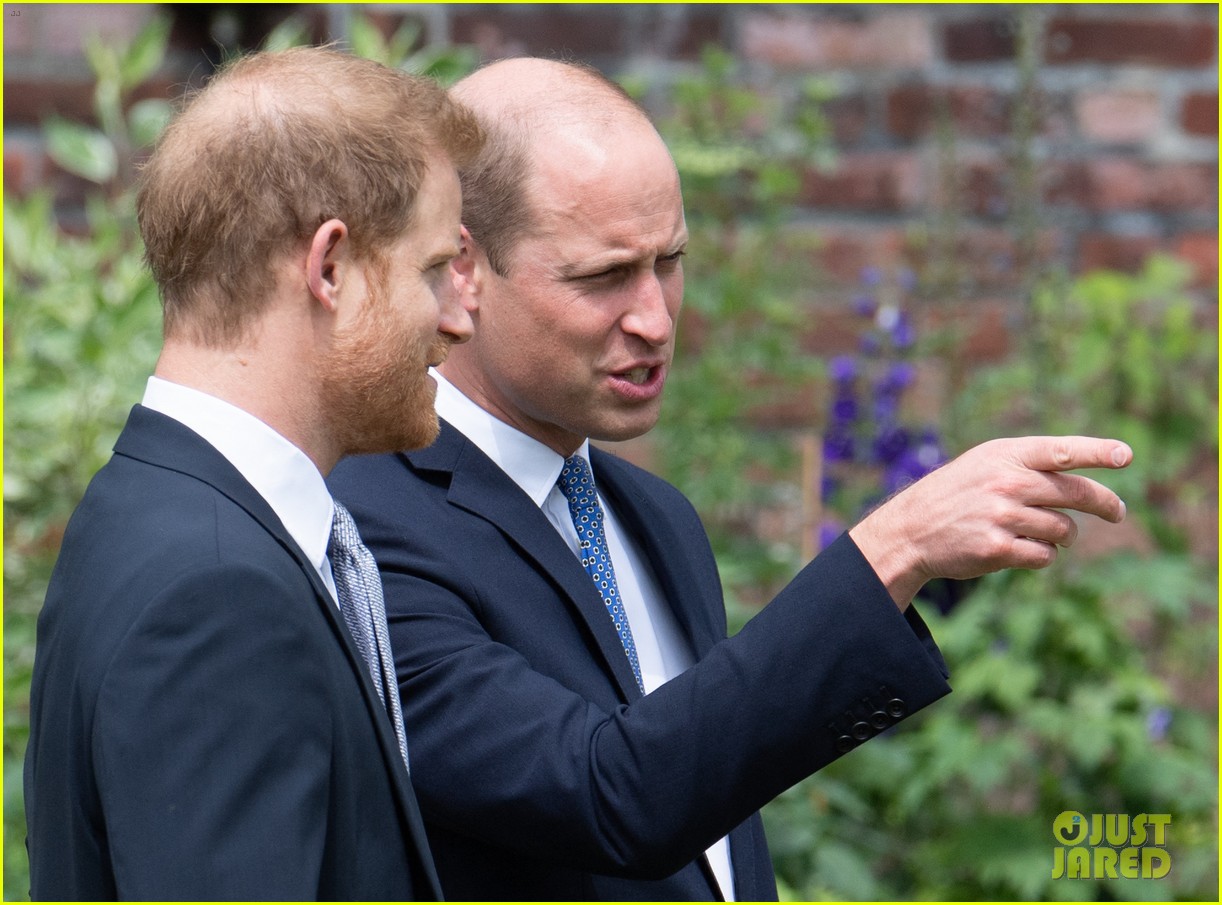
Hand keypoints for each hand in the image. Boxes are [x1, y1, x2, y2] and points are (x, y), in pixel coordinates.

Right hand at [849, 436, 1131, 608]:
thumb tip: (1086, 485)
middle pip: (1075, 494)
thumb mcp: (986, 464)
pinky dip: (1043, 555)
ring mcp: (1002, 516)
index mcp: (1005, 455)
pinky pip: (1045, 556)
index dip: (1096, 451)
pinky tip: (1022, 550)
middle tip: (1118, 512)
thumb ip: (1030, 465)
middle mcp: (1005, 482)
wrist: (912, 528)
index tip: (1125, 455)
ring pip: (1064, 529)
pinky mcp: (998, 549)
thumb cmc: (957, 493)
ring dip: (1062, 535)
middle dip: (1105, 504)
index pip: (1060, 450)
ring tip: (1040, 532)